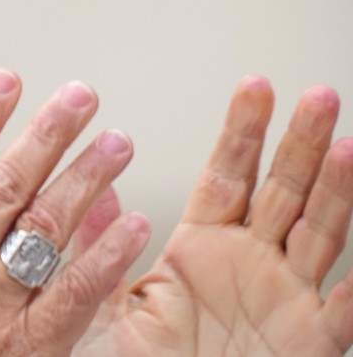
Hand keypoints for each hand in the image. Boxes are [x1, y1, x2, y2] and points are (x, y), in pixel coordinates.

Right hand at [0, 70, 151, 355]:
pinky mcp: (29, 350)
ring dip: (84, 181)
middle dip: (44, 135)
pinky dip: (105, 258)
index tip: (2, 83)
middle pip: (2, 190)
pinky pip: (73, 297)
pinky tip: (133, 223)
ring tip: (116, 141)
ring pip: (42, 232)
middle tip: (79, 96)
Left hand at [73, 76, 352, 355]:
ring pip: (319, 234)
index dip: (243, 133)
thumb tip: (91, 193)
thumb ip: (99, 249)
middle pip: (282, 193)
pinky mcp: (310, 342)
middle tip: (317, 96)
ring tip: (346, 146)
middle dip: (300, 145)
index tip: (255, 87)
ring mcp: (285, 300)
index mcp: (200, 250)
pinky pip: (346, 311)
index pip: (227, 177)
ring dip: (337, 191)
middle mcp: (248, 265)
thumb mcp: (108, 307)